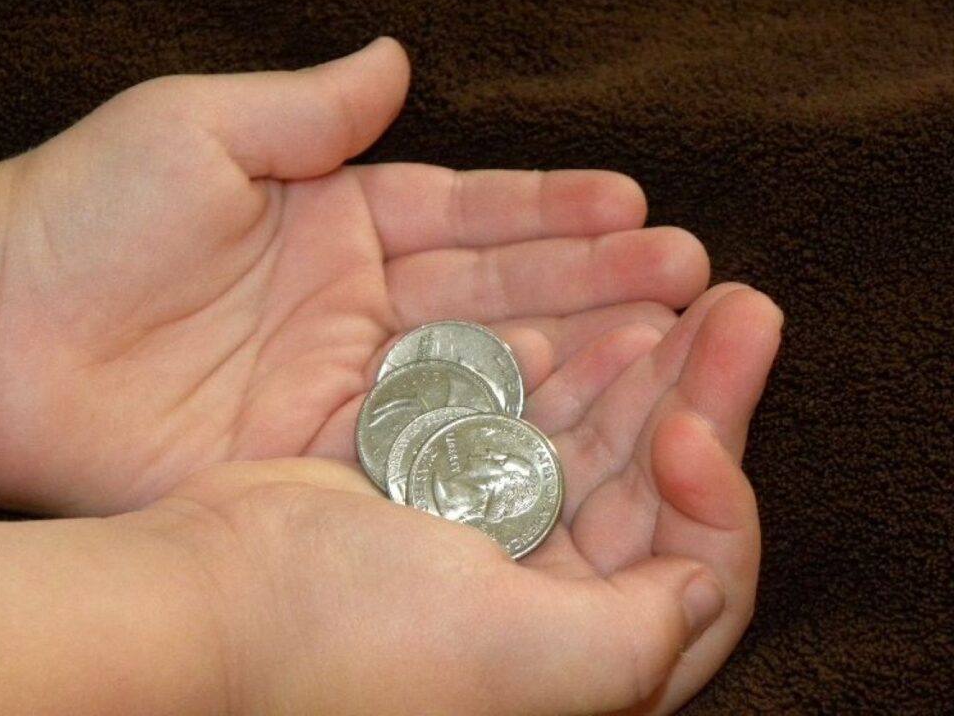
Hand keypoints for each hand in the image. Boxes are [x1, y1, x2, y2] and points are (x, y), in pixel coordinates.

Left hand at [0, 38, 709, 514]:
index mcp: (342, 220)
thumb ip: (310, 107)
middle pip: (499, 295)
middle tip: (687, 279)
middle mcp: (362, 307)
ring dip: (574, 356)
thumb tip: (396, 59)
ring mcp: (350, 386)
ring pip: (483, 370)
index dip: (553, 212)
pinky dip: (503, 431)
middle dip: (594, 285)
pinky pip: (431, 441)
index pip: (471, 215)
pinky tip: (580, 415)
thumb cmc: (85, 215)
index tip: (636, 205)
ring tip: (665, 341)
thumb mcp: (202, 129)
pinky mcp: (323, 457)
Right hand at [127, 281, 779, 714]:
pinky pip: (525, 413)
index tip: (696, 427)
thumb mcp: (517, 662)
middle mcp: (547, 596)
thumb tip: (707, 590)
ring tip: (683, 292)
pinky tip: (589, 319)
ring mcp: (494, 531)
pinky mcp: (443, 479)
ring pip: (595, 438)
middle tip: (742, 309)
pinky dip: (557, 368)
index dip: (720, 498)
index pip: (698, 572)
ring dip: (639, 369)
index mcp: (579, 652)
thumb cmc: (351, 643)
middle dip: (701, 395)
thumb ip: (635, 642)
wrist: (211, 602)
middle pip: (654, 486)